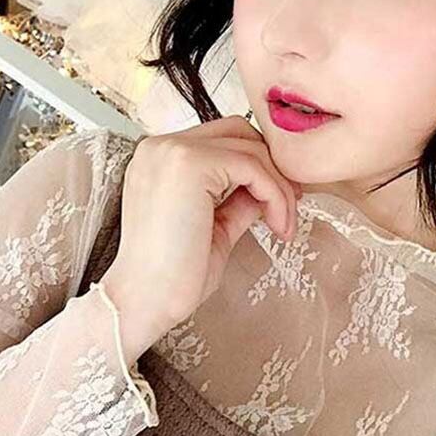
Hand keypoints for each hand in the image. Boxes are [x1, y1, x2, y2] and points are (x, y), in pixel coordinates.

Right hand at [100, 116, 301, 360]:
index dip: (259, 165)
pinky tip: (276, 226)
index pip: (224, 139)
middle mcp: (160, 145)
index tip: (282, 199)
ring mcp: (172, 151)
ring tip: (283, 225)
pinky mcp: (189, 164)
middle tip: (290, 206)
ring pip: (250, 149)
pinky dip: (275, 195)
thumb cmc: (174, 276)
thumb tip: (273, 184)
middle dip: (273, 167)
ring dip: (279, 187)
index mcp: (161, 158)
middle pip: (239, 132)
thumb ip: (240, 198)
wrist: (144, 303)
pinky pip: (252, 166)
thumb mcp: (218, 225)